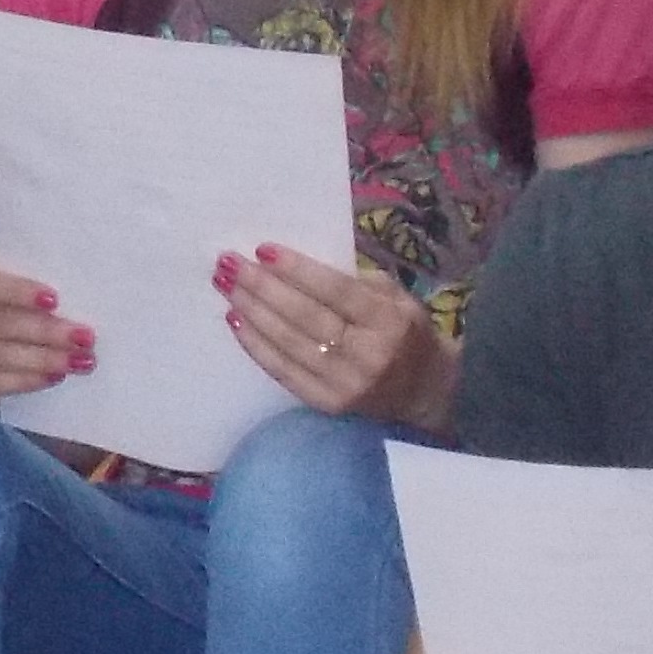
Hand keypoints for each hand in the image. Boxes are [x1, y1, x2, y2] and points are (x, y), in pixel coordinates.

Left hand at [219, 242, 448, 428]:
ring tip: (226, 286)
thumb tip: (297, 266)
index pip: (336, 291)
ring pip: (288, 343)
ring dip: (251, 312)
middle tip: (228, 264)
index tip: (262, 249)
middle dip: (262, 287)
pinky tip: (236, 322)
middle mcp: (368, 354)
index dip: (297, 270)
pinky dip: (256, 346)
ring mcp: (346, 383)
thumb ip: (356, 281)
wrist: (426, 391)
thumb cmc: (404, 332)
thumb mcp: (397, 297)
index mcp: (389, 320)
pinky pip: (283, 372)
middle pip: (305, 316)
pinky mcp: (327, 403)